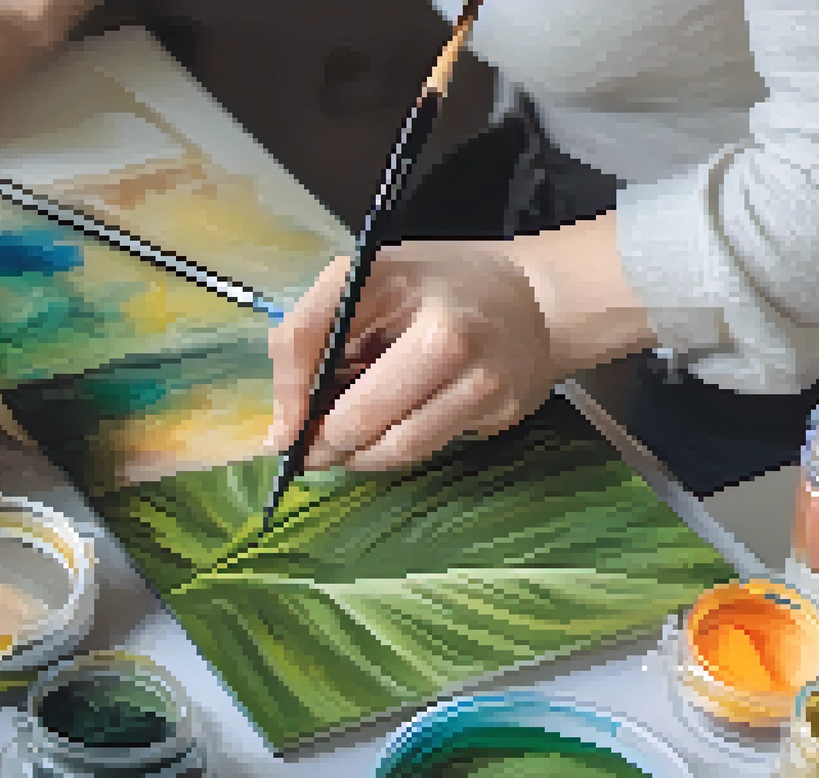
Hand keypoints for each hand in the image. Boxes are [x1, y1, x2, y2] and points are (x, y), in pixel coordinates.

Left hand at [267, 242, 562, 471]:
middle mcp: (441, 329)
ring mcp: (478, 374)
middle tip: (310, 452)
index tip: (282, 427)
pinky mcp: (501, 409)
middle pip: (359, 414)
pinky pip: (429, 447)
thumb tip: (285, 423)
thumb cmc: (436, 291)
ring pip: (397, 445)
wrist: (536, 301)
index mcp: (389, 278)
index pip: (310, 336)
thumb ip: (319, 334)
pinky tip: (389, 436)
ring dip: (358, 457)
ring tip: (345, 450)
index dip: (287, 392)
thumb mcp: (372, 284)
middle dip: (324, 443)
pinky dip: (396, 451)